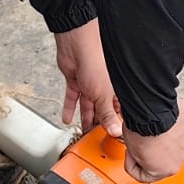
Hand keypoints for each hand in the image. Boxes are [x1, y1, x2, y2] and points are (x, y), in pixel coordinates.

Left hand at [54, 19, 121, 138]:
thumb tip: (115, 131)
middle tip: (96, 137)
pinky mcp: (75, 81)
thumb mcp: (103, 95)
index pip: (117, 110)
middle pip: (101, 109)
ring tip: (82, 132)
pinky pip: (73, 98)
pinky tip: (67, 119)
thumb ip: (107, 114)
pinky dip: (69, 108)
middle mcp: (103, 88)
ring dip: (84, 118)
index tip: (112, 136)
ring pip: (87, 105)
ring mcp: (89, 84)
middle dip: (98, 123)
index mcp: (115, 90)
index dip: (114, 123)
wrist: (77, 46)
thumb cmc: (96, 62)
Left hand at [124, 98, 183, 183]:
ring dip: (162, 139)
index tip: (130, 156)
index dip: (132, 166)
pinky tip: (161, 120)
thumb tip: (142, 153)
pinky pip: (179, 128)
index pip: (145, 176)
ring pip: (172, 144)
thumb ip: (140, 158)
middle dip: (150, 153)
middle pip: (161, 160)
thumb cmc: (140, 132)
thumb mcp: (132, 152)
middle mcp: (179, 159)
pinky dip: (171, 125)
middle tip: (138, 143)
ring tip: (149, 130)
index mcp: (165, 171)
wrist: (151, 111)